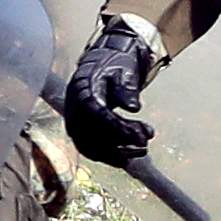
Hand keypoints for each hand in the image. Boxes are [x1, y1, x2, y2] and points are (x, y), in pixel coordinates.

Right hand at [62, 17, 160, 162]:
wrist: (102, 63)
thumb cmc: (114, 66)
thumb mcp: (124, 71)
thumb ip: (127, 88)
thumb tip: (134, 107)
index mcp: (84, 91)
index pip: (100, 116)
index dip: (120, 130)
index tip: (141, 138)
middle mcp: (75, 108)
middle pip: (93, 135)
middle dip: (122, 143)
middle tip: (146, 144)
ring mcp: (74, 121)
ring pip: (91, 147)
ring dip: (117, 154)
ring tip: (142, 149)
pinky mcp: (79, 130)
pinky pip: (90, 149)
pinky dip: (109, 155)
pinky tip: (128, 157)